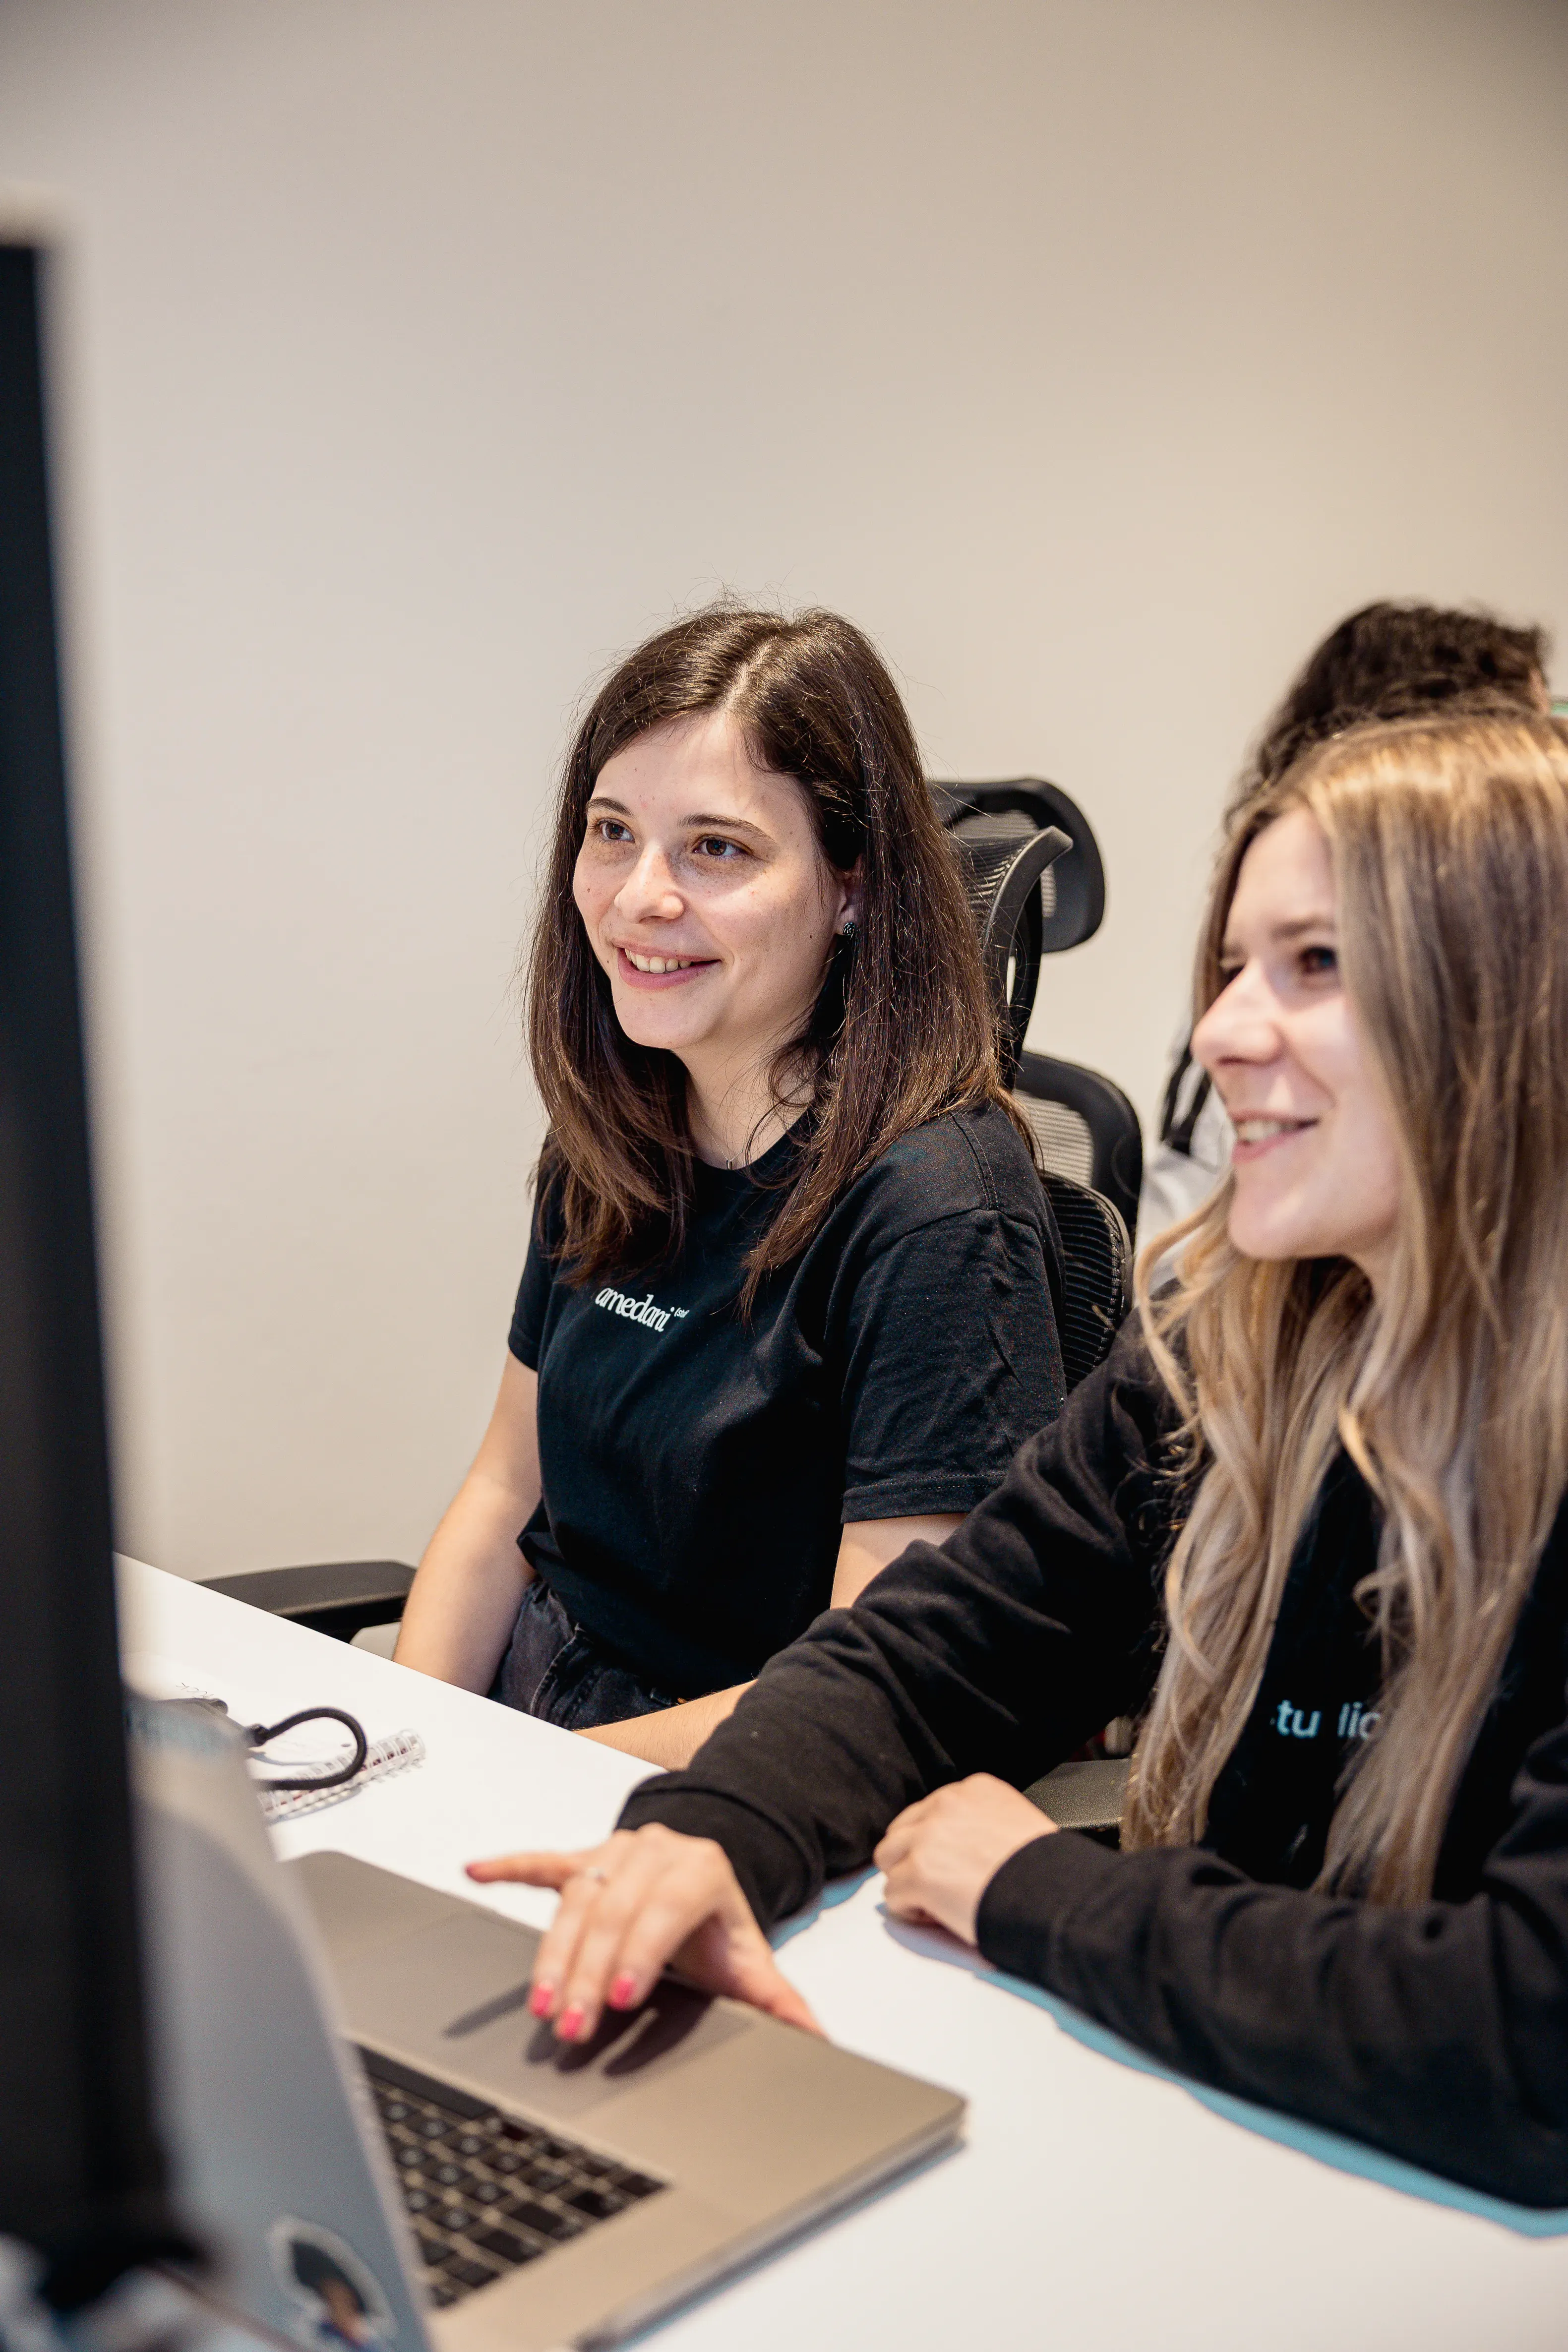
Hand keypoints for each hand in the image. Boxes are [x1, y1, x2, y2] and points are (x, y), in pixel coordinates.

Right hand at [467, 1824, 820, 2044]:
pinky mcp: (581, 1856)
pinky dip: (510, 1867)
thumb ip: (781, 2002)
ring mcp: (613, 1849)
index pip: (664, 1911)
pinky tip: (476, 1871)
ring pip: (576, 1898)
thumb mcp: (749, 1961)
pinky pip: (543, 1862)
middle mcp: (654, 1852)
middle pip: (612, 1911)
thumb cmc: (716, 1925)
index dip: (641, 1953)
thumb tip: (817, 2039)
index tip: (621, 1997)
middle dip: (588, 1972)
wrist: (701, 1873)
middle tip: (570, 2024)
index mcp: (699, 1870)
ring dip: (553, 1953)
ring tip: (540, 2002)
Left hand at [874, 1775, 1054, 1945]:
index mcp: (974, 1789)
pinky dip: (910, 1911)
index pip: (929, 1811)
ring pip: (888, 1859)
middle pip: (902, 1831)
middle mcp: (946, 1805)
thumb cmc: (1046, 1870)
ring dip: (906, 1881)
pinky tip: (937, 1916)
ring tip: (936, 1902)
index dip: (935, 1843)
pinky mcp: (918, 1873)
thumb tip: (959, 1848)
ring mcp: (928, 1838)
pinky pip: (892, 1896)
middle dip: (913, 1859)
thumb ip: (981, 1823)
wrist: (1055, 1894)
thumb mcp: (1017, 1822)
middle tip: (938, 1886)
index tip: (951, 1864)